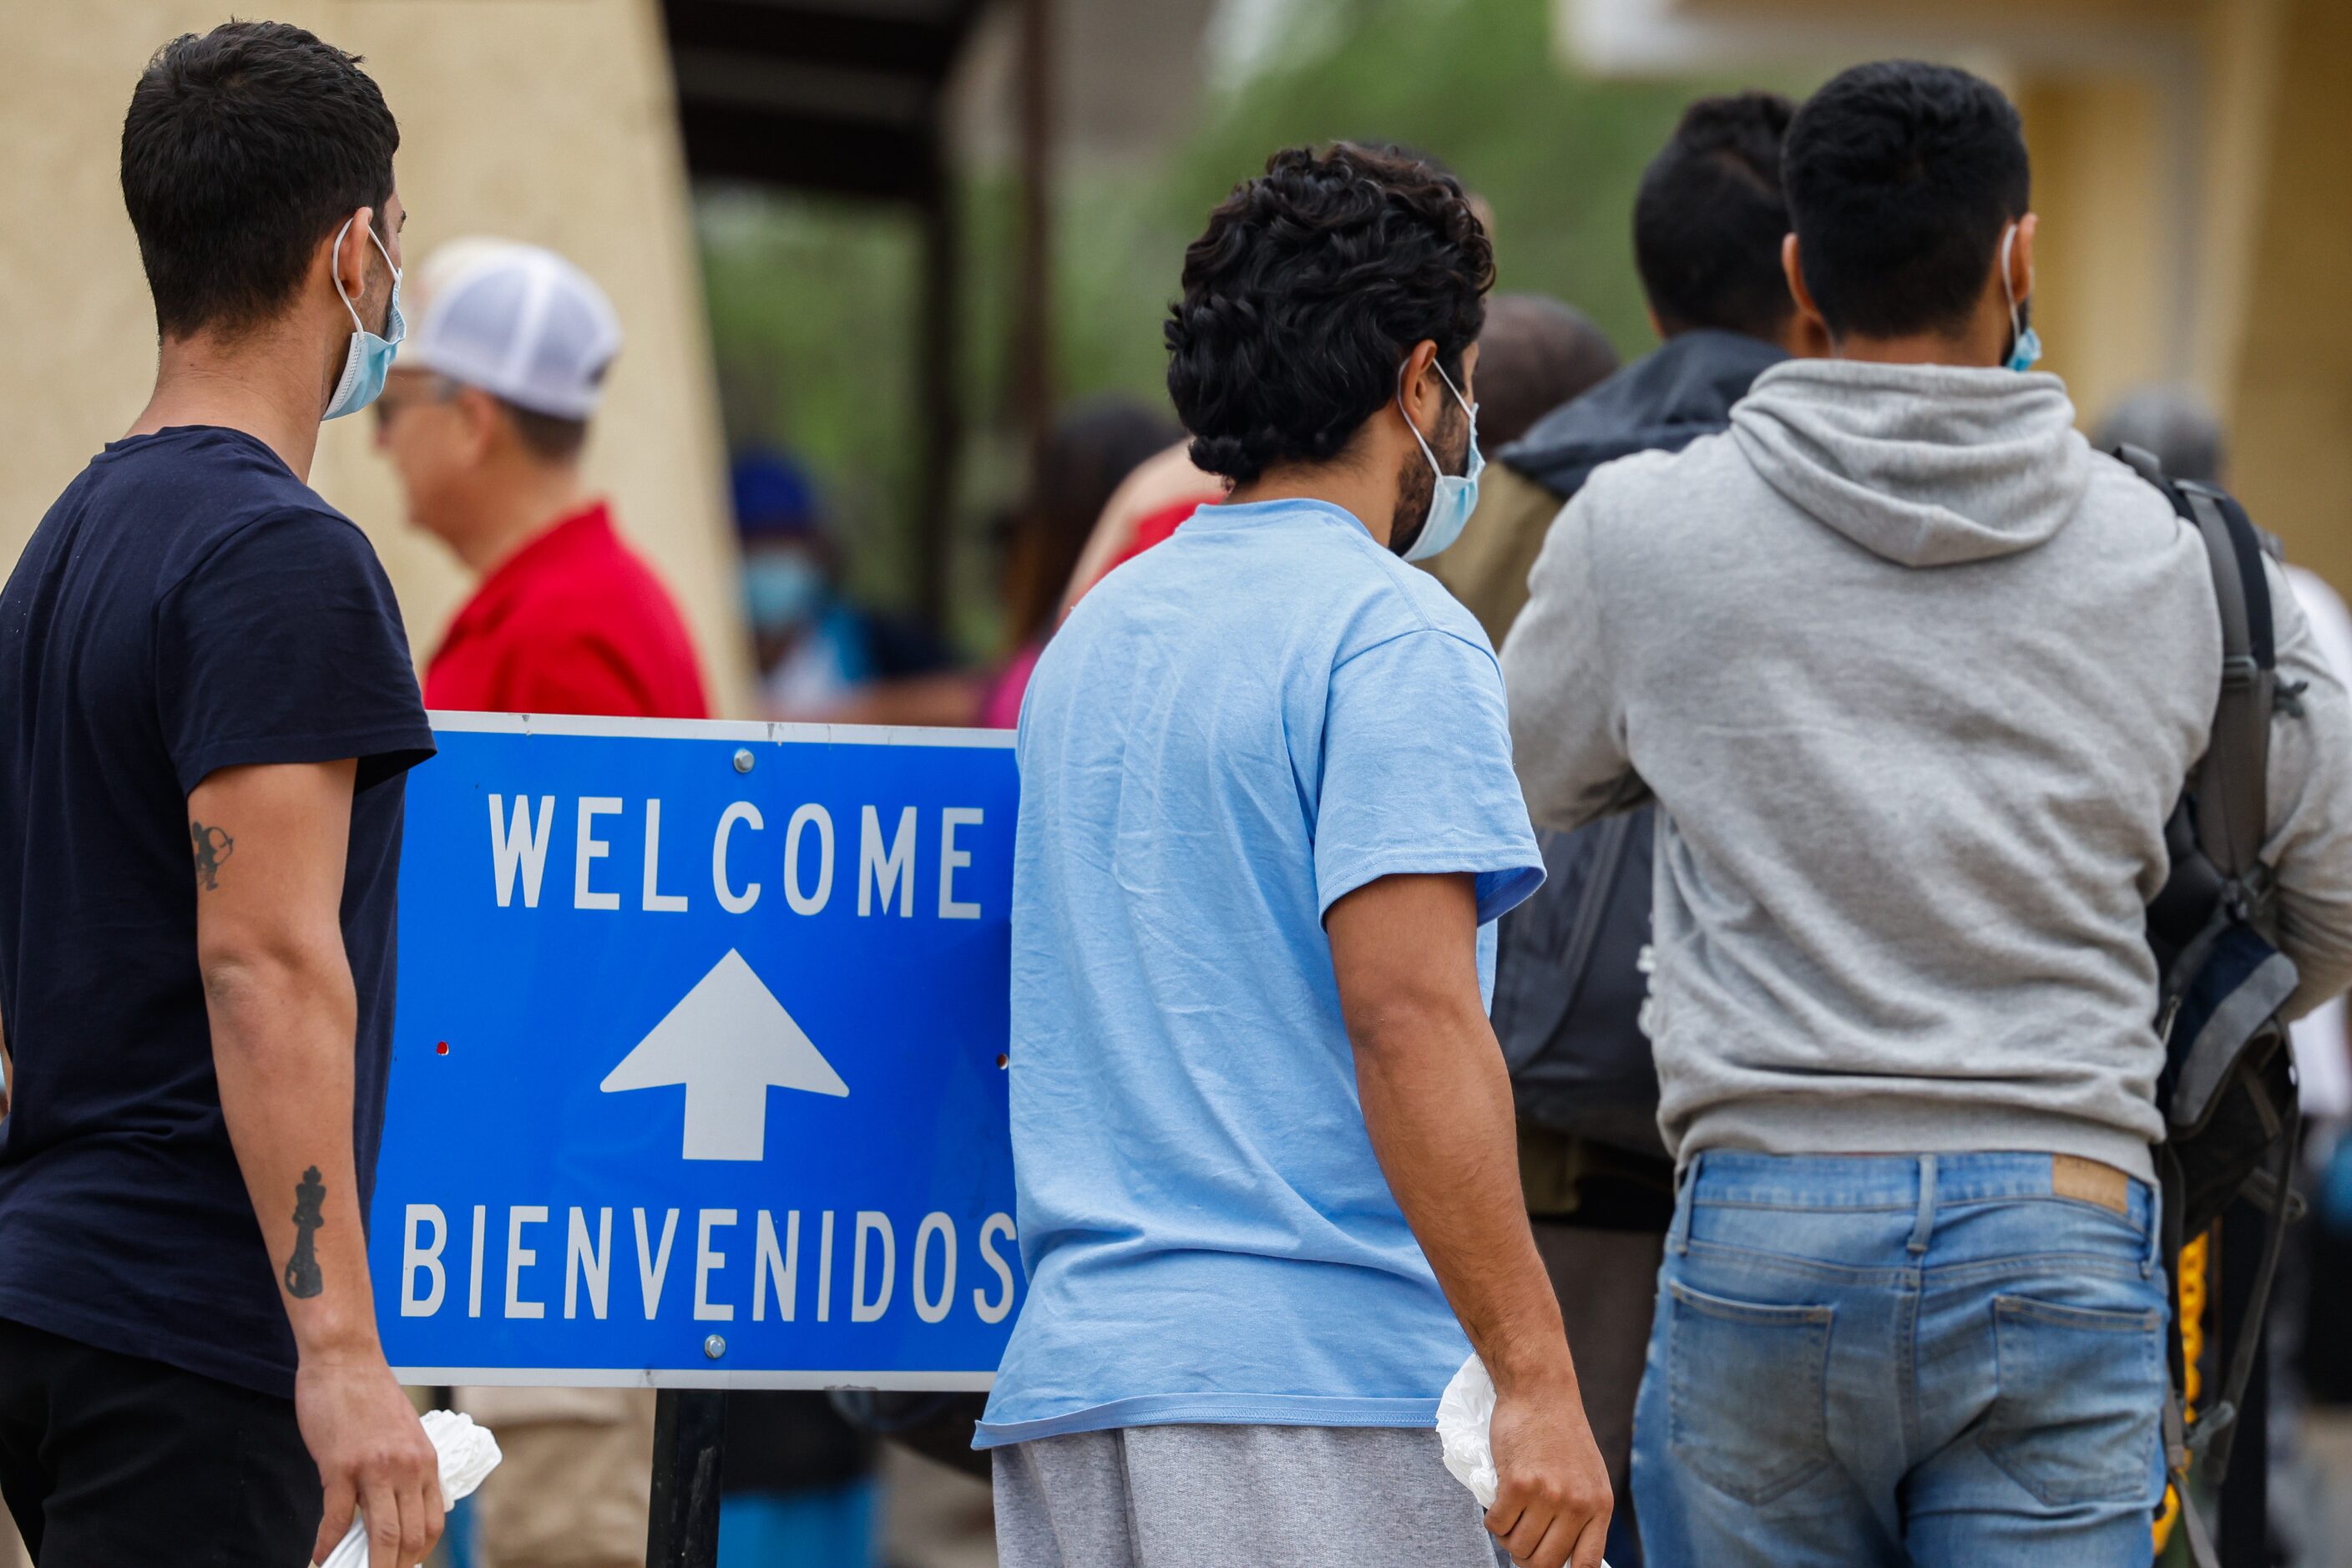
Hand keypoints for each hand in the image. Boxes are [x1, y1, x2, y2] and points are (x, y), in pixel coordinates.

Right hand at [296, 1351, 443, 1567]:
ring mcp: (375, 1469)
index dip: (417, 1554)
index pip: (432, 1524)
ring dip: (368, 1567)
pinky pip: (337, 1519)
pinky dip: (327, 1546)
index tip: (400, 1564)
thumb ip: (407, 1469)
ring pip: (381, 1535)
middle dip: (393, 1567)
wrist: (345, 1360)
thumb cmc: (369, 1396)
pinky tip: (319, 1557)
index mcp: (426, 1462)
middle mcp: (407, 1468)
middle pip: (410, 1538)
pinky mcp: (340, 1466)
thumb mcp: (405, 1433)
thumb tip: (400, 1508)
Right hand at [1484, 1372, 1612, 1567]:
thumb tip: (1565, 1557)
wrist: (1540, 1392)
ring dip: (1507, 1537)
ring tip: (1510, 1515)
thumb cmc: (1560, 1432)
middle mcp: (1577, 1504)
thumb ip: (1582, 1512)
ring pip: (1517, 1546)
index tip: (1546, 1567)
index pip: (1586, 1564)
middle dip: (1527, 1559)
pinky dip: (1493, 1520)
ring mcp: (1547, 1495)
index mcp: (1599, 1505)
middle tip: (1519, 1541)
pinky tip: (1499, 1502)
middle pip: (1545, 1563)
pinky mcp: (1517, 1483)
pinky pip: (1497, 1524)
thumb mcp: (1589, 1475)